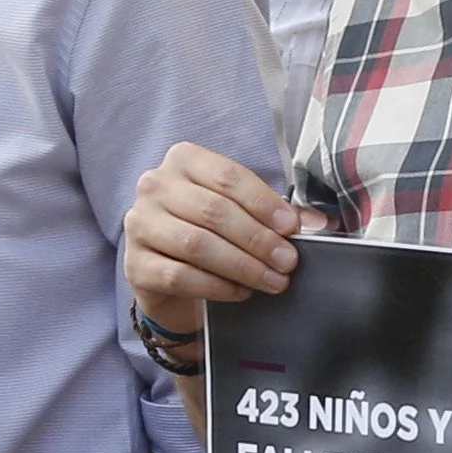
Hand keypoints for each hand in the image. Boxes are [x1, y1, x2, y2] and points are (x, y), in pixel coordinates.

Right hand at [123, 144, 297, 342]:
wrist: (167, 270)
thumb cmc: (208, 230)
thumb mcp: (239, 211)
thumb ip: (274, 213)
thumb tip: (316, 222)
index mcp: (184, 160)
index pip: (228, 177)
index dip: (263, 203)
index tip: (292, 228)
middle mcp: (155, 186)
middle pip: (213, 211)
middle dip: (258, 239)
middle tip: (288, 262)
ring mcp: (139, 224)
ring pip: (196, 244)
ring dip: (242, 265)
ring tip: (273, 280)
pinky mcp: (135, 264)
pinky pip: (180, 276)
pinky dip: (216, 286)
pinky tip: (241, 292)